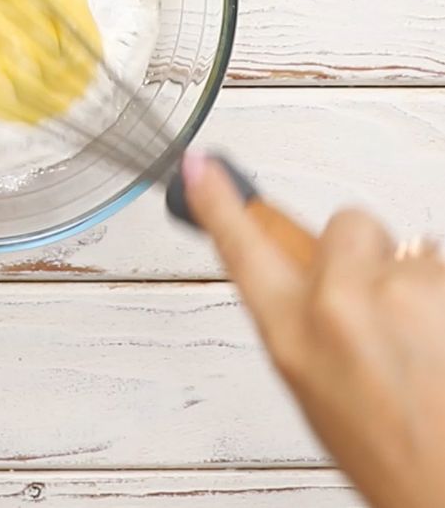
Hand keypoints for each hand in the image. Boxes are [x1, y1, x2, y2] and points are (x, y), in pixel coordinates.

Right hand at [182, 152, 444, 507]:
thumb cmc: (389, 455)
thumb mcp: (314, 385)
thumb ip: (301, 320)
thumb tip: (307, 277)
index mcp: (290, 334)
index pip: (240, 248)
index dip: (217, 203)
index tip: (202, 167)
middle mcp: (339, 306)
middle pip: (348, 224)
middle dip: (365, 253)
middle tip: (382, 305)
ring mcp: (402, 296)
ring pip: (409, 250)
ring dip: (416, 284)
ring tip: (426, 345)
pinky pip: (442, 267)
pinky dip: (444, 299)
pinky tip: (443, 343)